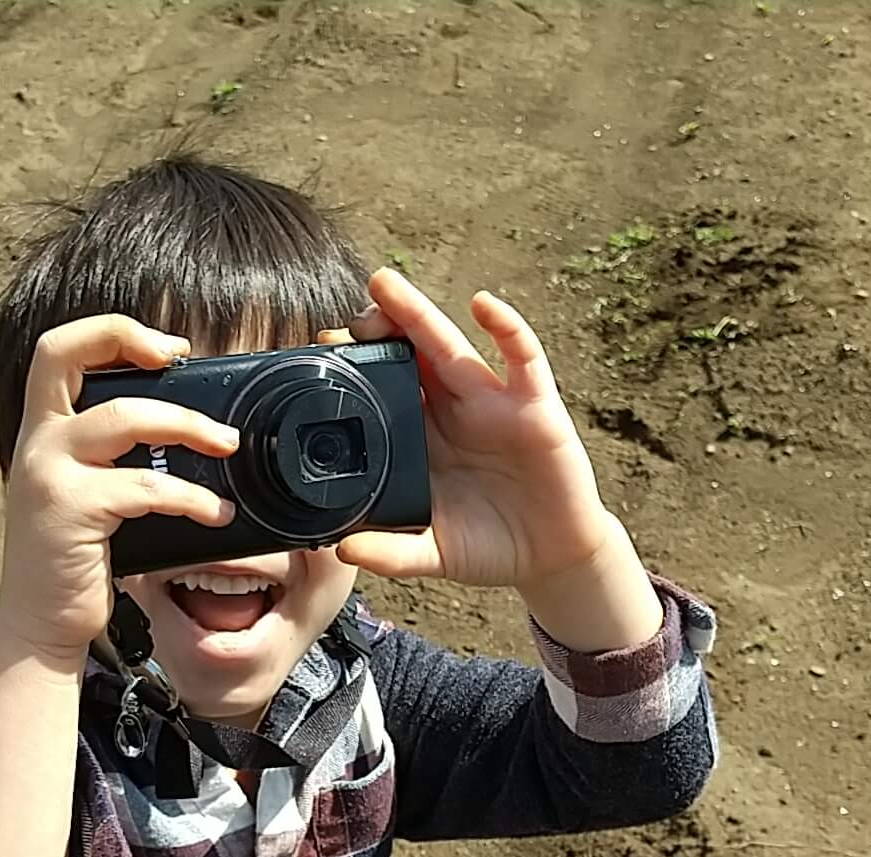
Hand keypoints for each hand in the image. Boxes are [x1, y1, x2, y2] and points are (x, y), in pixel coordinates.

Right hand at [0, 316, 237, 663]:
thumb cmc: (76, 559)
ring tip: (229, 444)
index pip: (57, 350)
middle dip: (132, 343)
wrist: (40, 624)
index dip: (111, 332)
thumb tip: (193, 429)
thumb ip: (117, 457)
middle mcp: (36, 442)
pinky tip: (217, 512)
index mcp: (43, 430)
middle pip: (65, 354)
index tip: (168, 348)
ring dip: (187, 424)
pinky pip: (144, 487)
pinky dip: (190, 496)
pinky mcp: (69, 511)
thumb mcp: (88, 492)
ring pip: (122, 417)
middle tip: (187, 362)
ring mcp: (47, 473)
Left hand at [319, 268, 661, 649]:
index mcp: (420, 437)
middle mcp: (451, 410)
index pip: (380, 389)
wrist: (550, 558)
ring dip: (418, 313)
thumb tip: (343, 550)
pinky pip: (522, 358)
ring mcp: (492, 403)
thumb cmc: (488, 547)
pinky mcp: (534, 407)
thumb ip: (391, 552)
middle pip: (408, 356)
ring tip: (386, 285)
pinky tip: (483, 305)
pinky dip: (506, 327)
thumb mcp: (433, 554)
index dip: (353, 368)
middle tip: (348, 305)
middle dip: (379, 325)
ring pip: (449, 346)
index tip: (320, 354)